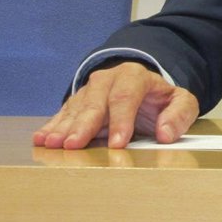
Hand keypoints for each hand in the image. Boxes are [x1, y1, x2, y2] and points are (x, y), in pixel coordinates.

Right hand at [32, 61, 199, 149]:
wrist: (141, 87)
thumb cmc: (159, 99)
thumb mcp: (180, 101)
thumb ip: (179, 114)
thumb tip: (166, 133)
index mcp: (135, 77)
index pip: (126, 97)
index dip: (121, 121)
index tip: (117, 143)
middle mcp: (108, 80)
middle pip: (94, 102)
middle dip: (84, 125)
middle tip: (74, 144)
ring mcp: (90, 91)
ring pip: (75, 109)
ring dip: (63, 127)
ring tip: (52, 144)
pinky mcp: (77, 103)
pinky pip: (63, 114)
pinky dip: (52, 127)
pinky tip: (41, 139)